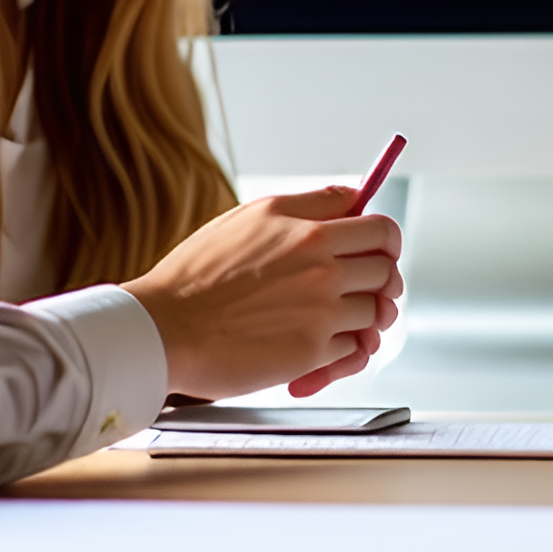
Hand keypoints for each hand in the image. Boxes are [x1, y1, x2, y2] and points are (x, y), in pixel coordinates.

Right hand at [122, 186, 401, 401]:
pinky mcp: (313, 351)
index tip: (379, 252)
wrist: (164, 328)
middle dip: (382, 281)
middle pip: (387, 270)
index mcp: (308, 229)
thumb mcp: (248, 218)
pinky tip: (319, 348)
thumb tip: (350, 200)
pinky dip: (344, 351)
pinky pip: (353, 349)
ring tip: (342, 322)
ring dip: (365, 318)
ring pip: (376, 312)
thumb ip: (305, 207)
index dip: (386, 242)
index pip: (381, 228)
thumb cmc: (197, 276)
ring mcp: (321, 310)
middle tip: (366, 291)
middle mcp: (321, 265)